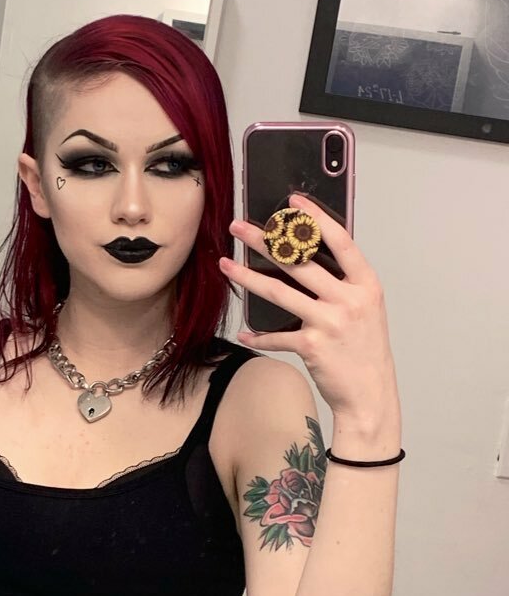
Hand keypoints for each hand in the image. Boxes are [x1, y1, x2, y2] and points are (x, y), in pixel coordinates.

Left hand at [219, 193, 398, 420]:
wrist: (370, 394)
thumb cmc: (365, 351)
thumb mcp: (366, 309)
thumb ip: (343, 284)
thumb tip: (307, 259)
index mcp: (366, 284)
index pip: (340, 240)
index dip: (316, 218)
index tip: (293, 202)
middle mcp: (349, 299)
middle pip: (300, 261)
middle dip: (264, 240)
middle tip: (239, 227)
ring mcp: (329, 322)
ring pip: (279, 292)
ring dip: (247, 278)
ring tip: (226, 265)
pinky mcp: (311, 346)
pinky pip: (276, 335)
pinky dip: (258, 335)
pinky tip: (244, 332)